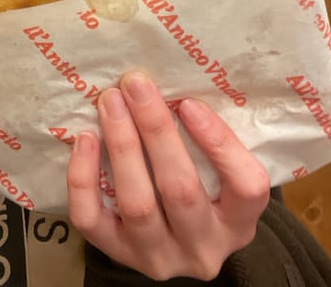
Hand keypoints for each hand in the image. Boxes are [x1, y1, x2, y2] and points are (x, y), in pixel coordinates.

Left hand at [67, 72, 269, 279]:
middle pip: (181, 190)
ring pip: (137, 204)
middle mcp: (203, 247)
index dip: (219, 143)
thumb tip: (176, 74)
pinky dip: (84, 178)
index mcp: (239, 222)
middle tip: (135, 84)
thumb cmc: (200, 187)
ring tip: (110, 102)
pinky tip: (86, 139)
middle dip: (155, 130)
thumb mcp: (219, 172)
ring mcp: (159, 256)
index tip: (189, 103)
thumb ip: (208, 138)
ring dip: (122, 146)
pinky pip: (93, 219)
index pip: (246, 187)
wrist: (173, 243)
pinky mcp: (117, 255)